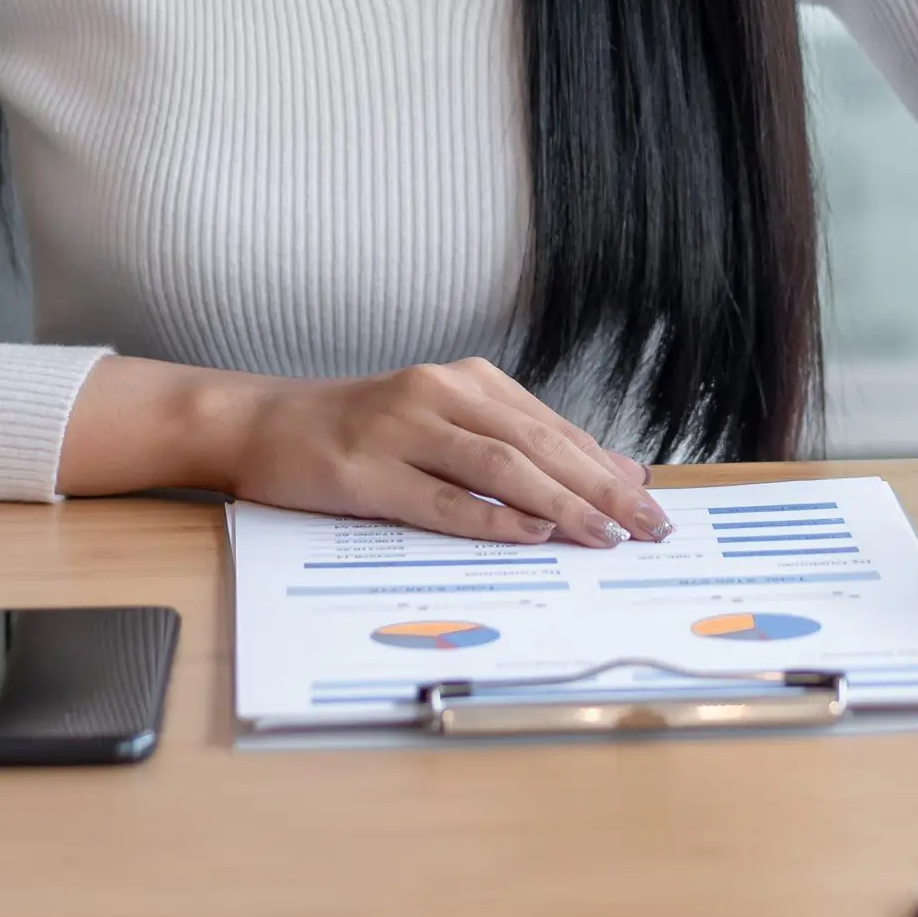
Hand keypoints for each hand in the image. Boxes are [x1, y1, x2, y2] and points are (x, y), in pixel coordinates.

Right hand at [221, 357, 671, 547]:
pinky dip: (489, 519)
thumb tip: (605, 473)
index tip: (654, 500)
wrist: (263, 423)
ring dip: (560, 503)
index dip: (607, 465)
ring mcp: (400, 428)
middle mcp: (438, 392)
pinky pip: (438, 498)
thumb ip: (513, 445)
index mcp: (465, 380)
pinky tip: (529, 534)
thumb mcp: (440, 424)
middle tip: (650, 526)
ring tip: (605, 535)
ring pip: (498, 466)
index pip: (553, 427)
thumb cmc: (360, 431)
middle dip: (601, 488)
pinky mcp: (365, 471)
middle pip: (537, 444)